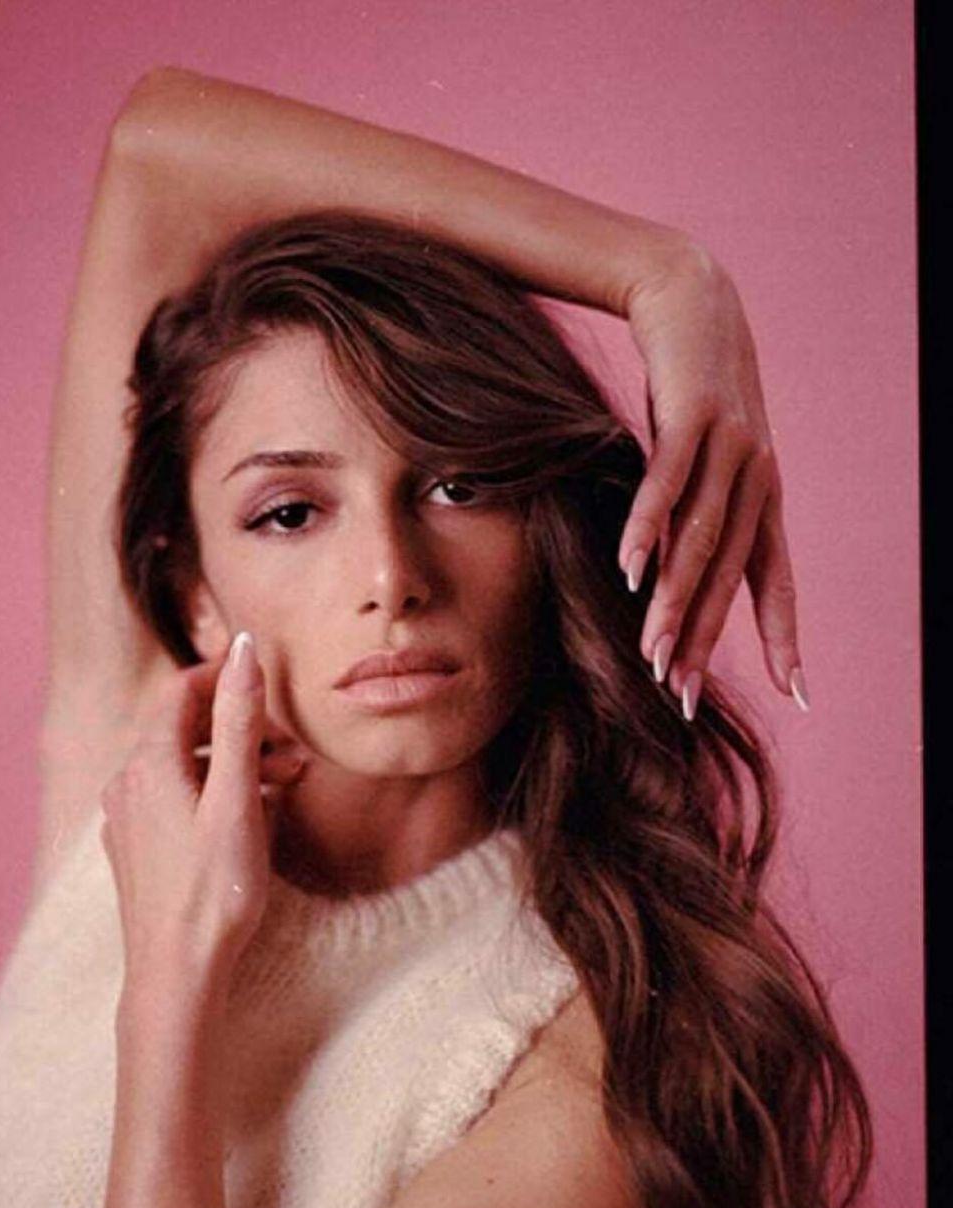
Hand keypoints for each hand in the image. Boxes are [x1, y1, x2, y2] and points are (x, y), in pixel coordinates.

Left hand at [100, 632, 301, 1005]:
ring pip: (181, 767)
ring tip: (285, 785)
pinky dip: (212, 793)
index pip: (182, 690)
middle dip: (239, 728)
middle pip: (183, 729)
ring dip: (231, 764)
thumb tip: (245, 647)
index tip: (269, 684)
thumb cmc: (213, 891)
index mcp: (148, 763)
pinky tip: (248, 818)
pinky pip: (173, 799)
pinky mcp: (135, 850)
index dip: (225, 678)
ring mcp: (126, 818)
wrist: (176, 974)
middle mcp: (127, 783)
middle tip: (293, 751)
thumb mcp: (236, 798)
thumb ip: (238, 720)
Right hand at [618, 244, 804, 719]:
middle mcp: (756, 477)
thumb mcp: (697, 462)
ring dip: (672, 601)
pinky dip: (646, 528)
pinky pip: (667, 482)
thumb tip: (658, 580)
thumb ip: (687, 518)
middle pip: (729, 575)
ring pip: (700, 539)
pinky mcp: (693, 414)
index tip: (795, 693)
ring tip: (650, 655)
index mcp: (762, 496)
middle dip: (704, 640)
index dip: (785, 637)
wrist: (690, 294)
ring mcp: (730, 445)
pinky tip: (628, 570)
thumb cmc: (689, 387)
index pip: (775, 580)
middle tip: (680, 698)